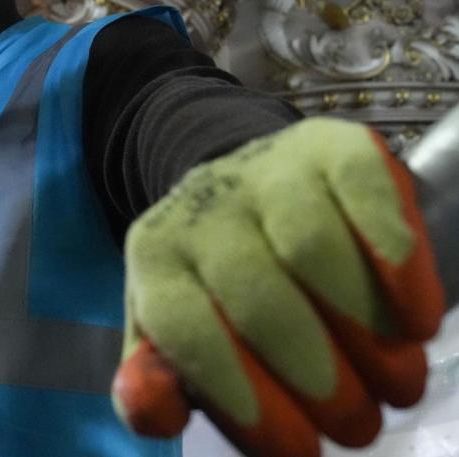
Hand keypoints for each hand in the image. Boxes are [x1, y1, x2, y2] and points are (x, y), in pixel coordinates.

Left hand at [111, 117, 444, 456]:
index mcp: (156, 259)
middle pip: (258, 297)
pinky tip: (420, 319)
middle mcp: (203, 208)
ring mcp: (267, 171)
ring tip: (398, 385)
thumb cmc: (215, 283)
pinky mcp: (332, 146)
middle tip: (360, 427)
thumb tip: (153, 413)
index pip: (188, 331)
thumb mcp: (171, 333)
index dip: (246, 401)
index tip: (299, 454)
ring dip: (366, 331)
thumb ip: (156, 381)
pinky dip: (399, 263)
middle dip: (318, 379)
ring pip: (313, 249)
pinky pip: (367, 196)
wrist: (244, 184)